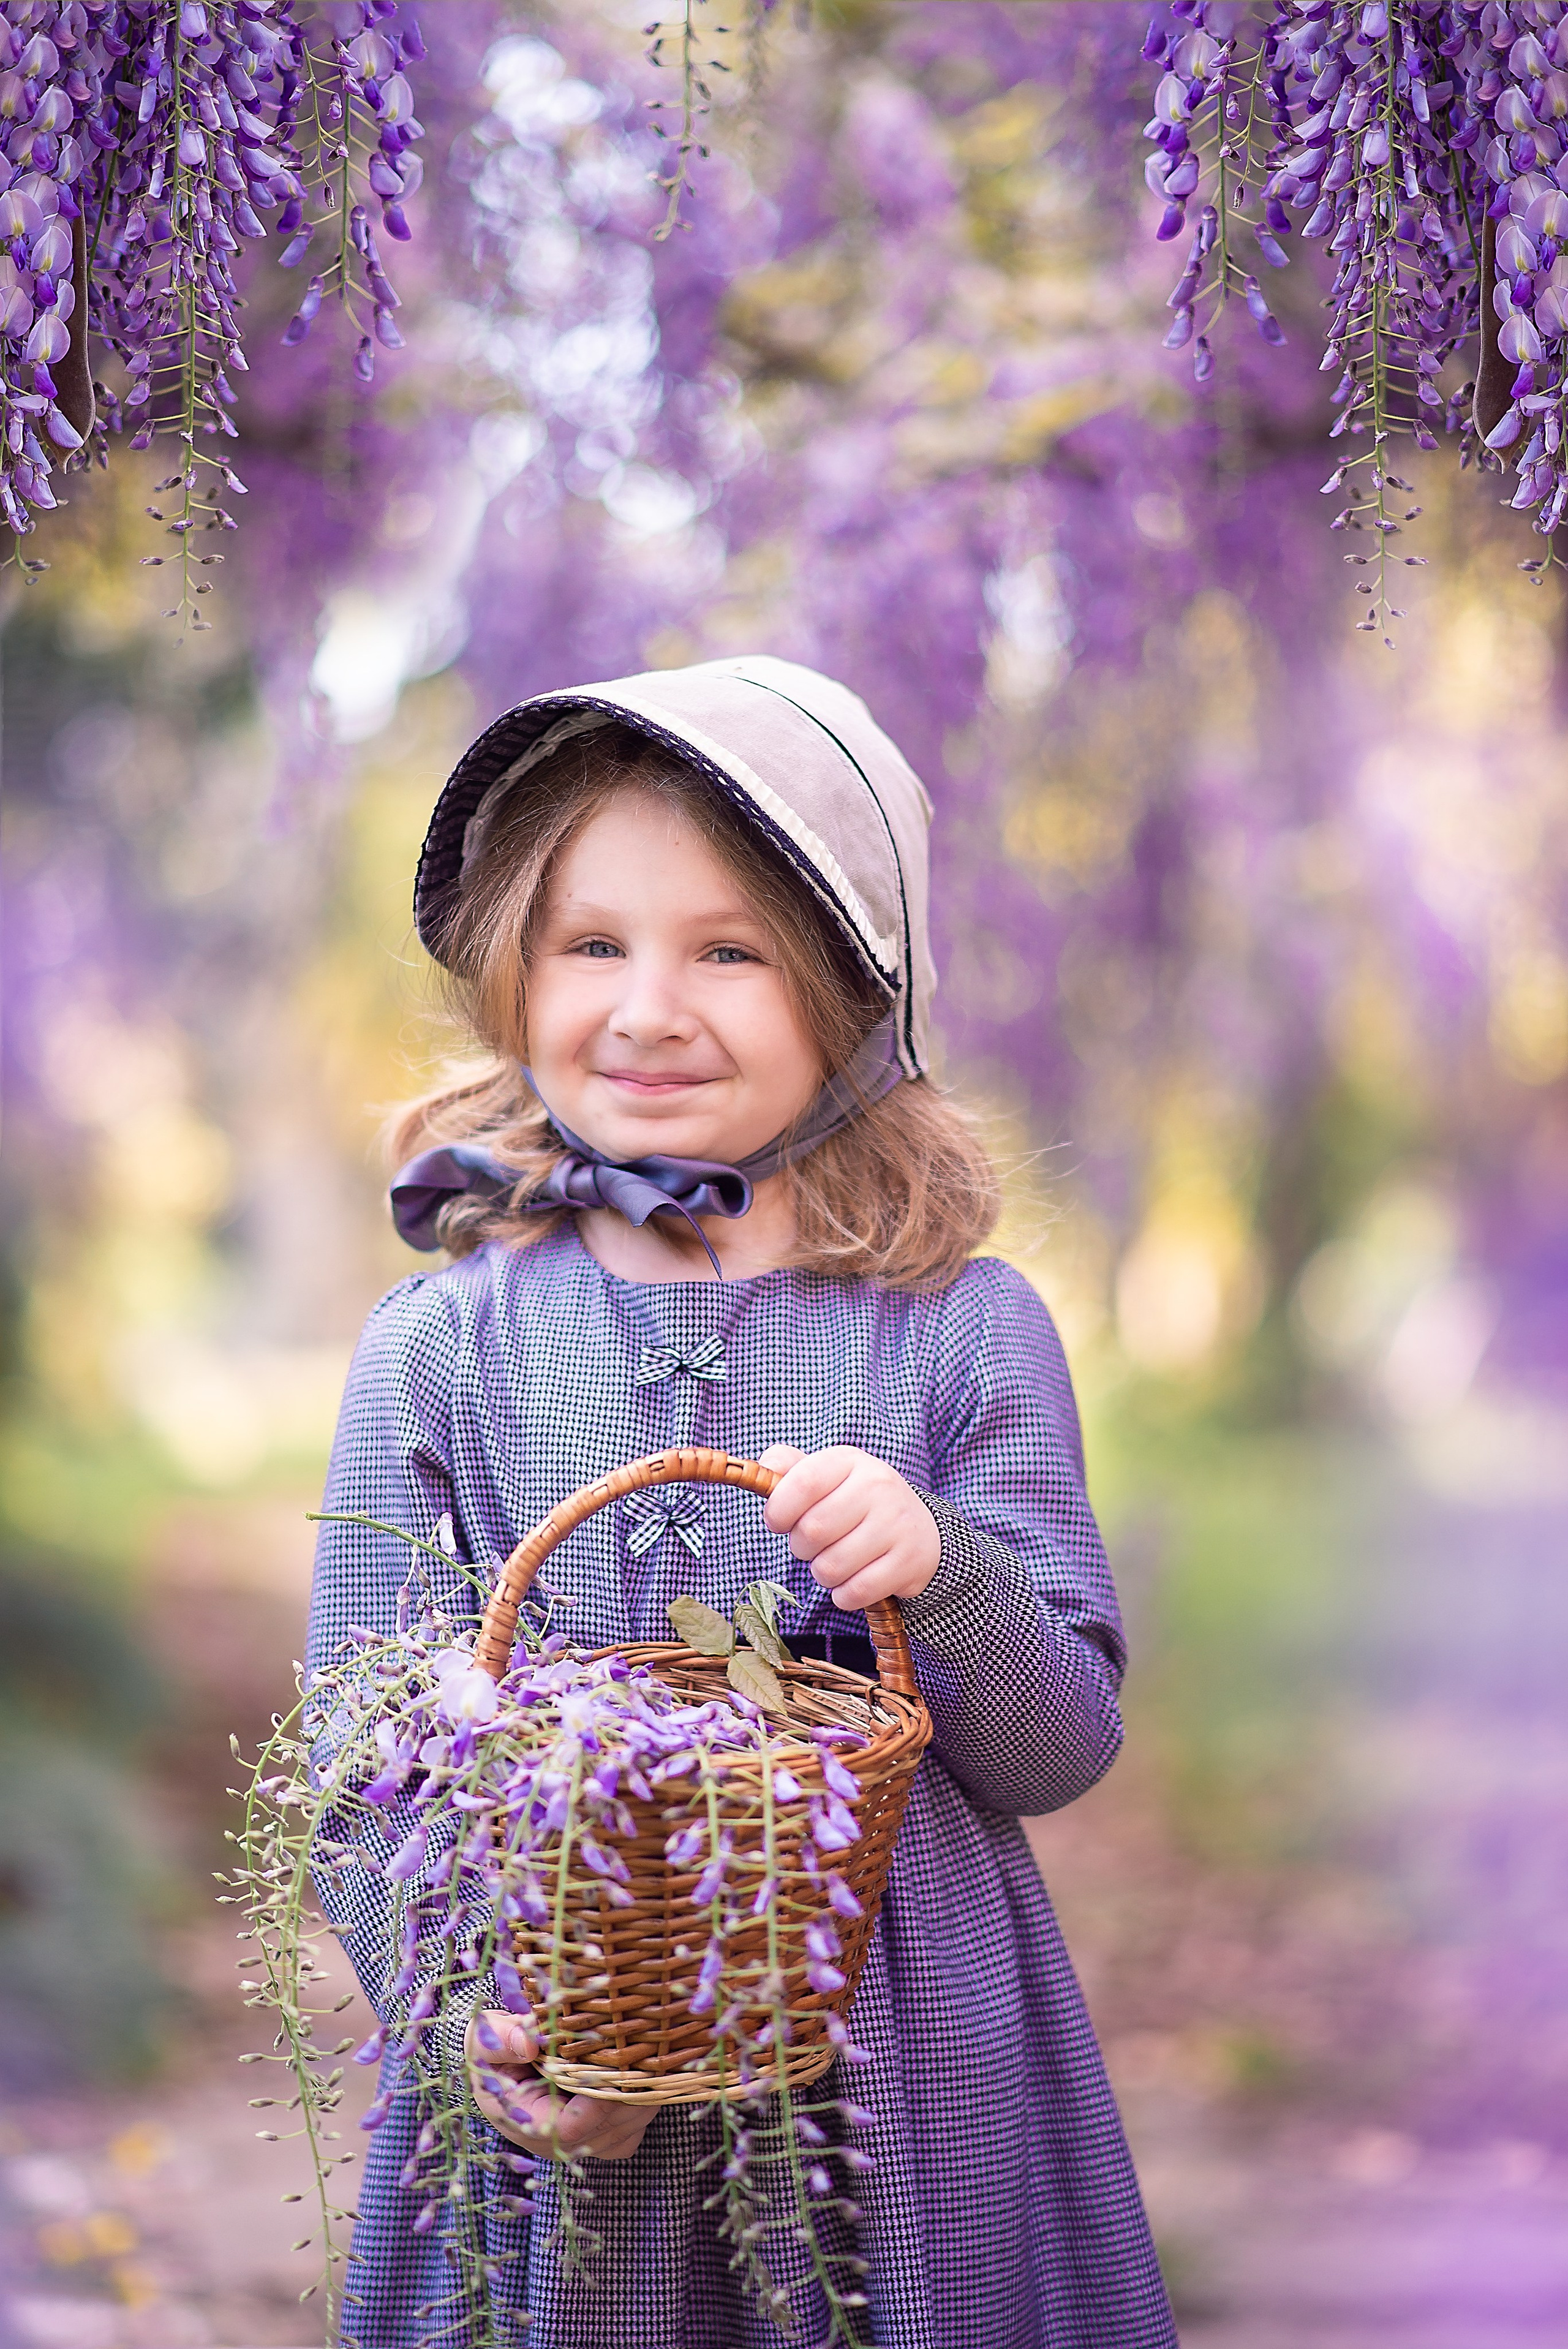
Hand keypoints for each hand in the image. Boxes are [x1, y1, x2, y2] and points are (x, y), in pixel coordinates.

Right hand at [466, 2012, 655, 2162]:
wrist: (495, 2064)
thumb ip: (505, 2038)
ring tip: (644, 2063)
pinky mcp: (592, 2140)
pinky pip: (628, 2136)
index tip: (613, 2070)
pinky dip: (640, 2111)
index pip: (570, 2126)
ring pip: (623, 2134)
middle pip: (605, 2132)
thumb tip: (529, 2042)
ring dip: (639, 2101)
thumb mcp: (486, 2038)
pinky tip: (639, 2080)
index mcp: (524, 2120)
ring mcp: (574, 2145)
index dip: (598, 2101)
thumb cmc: (490, 2050)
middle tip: (640, 2057)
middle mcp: (551, 2142)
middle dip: (626, 2096)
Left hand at [759, 1443, 939, 1611]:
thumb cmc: (857, 1504)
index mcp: (850, 1461)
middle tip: (813, 1545)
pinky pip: (855, 1592)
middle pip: (812, 1530)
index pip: (803, 1482)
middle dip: (801, 1547)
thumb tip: (766, 1468)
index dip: (779, 1509)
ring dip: (823, 1573)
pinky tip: (852, 1581)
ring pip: (831, 1567)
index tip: (777, 1522)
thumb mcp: (829, 1476)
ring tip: (835, 1561)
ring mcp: (897, 1525)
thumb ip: (791, 1468)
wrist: (921, 1533)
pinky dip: (844, 1595)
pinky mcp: (908, 1563)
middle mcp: (878, 1486)